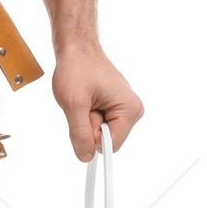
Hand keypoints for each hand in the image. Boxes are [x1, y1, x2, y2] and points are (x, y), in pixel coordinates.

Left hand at [51, 42, 143, 161]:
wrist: (77, 49)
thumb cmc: (77, 68)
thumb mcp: (73, 103)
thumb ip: (80, 133)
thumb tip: (86, 158)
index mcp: (130, 110)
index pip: (110, 146)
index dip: (92, 135)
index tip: (85, 115)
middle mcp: (132, 111)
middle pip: (106, 140)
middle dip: (89, 125)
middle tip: (84, 103)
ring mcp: (124, 109)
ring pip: (100, 132)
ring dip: (87, 119)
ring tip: (85, 98)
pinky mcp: (115, 108)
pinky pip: (99, 124)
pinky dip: (87, 115)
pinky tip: (87, 98)